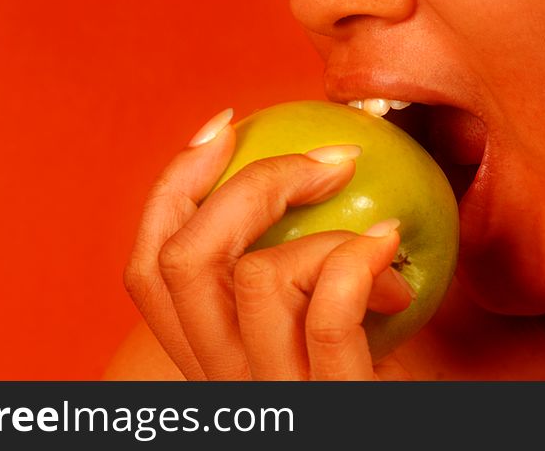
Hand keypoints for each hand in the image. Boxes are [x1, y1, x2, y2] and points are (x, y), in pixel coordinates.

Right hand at [124, 108, 414, 379]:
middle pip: (181, 258)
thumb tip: (311, 171)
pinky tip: (391, 244)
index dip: (174, 185)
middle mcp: (221, 381)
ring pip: (251, 277)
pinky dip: (357, 257)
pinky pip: (325, 312)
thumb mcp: (311, 333)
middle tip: (326, 159)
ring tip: (377, 233)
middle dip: (248, 182)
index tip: (223, 125)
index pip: (147, 266)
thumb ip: (291, 275)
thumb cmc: (367, 383)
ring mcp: (270, 396)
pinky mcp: (329, 404)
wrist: (397, 443)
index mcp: (206, 358)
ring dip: (323, 230)